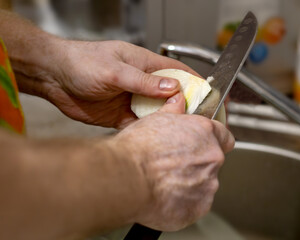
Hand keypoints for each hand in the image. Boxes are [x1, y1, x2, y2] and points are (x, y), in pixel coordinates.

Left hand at [35, 40, 198, 128]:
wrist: (53, 77)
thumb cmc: (81, 62)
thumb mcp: (115, 70)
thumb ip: (144, 81)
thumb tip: (173, 88)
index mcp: (144, 65)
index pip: (178, 72)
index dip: (196, 83)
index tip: (211, 95)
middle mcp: (141, 83)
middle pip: (171, 96)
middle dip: (185, 107)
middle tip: (197, 122)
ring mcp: (132, 100)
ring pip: (157, 113)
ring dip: (166, 122)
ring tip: (179, 134)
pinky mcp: (121, 116)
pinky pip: (140, 126)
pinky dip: (147, 133)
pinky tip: (154, 140)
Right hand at [109, 93, 234, 230]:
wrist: (125, 177)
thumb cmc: (137, 149)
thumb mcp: (156, 118)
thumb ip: (174, 111)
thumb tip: (178, 103)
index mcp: (206, 132)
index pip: (225, 136)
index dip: (213, 141)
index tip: (204, 145)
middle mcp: (213, 158)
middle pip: (213, 161)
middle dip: (198, 163)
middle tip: (175, 164)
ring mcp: (208, 184)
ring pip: (204, 184)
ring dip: (191, 183)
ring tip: (166, 182)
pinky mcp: (199, 207)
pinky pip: (196, 203)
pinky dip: (184, 202)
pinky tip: (166, 196)